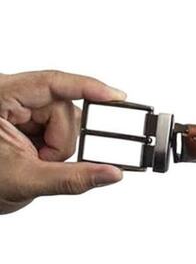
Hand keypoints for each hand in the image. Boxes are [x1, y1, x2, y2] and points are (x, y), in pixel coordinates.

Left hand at [0, 70, 125, 214]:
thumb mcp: (25, 181)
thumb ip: (72, 178)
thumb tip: (110, 173)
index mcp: (0, 96)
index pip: (52, 83)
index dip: (88, 88)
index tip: (116, 97)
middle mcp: (11, 95)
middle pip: (64, 107)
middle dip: (61, 141)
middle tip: (42, 160)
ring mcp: (21, 105)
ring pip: (68, 118)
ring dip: (59, 146)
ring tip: (34, 160)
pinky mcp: (31, 117)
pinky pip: (63, 126)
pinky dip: (57, 146)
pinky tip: (39, 155)